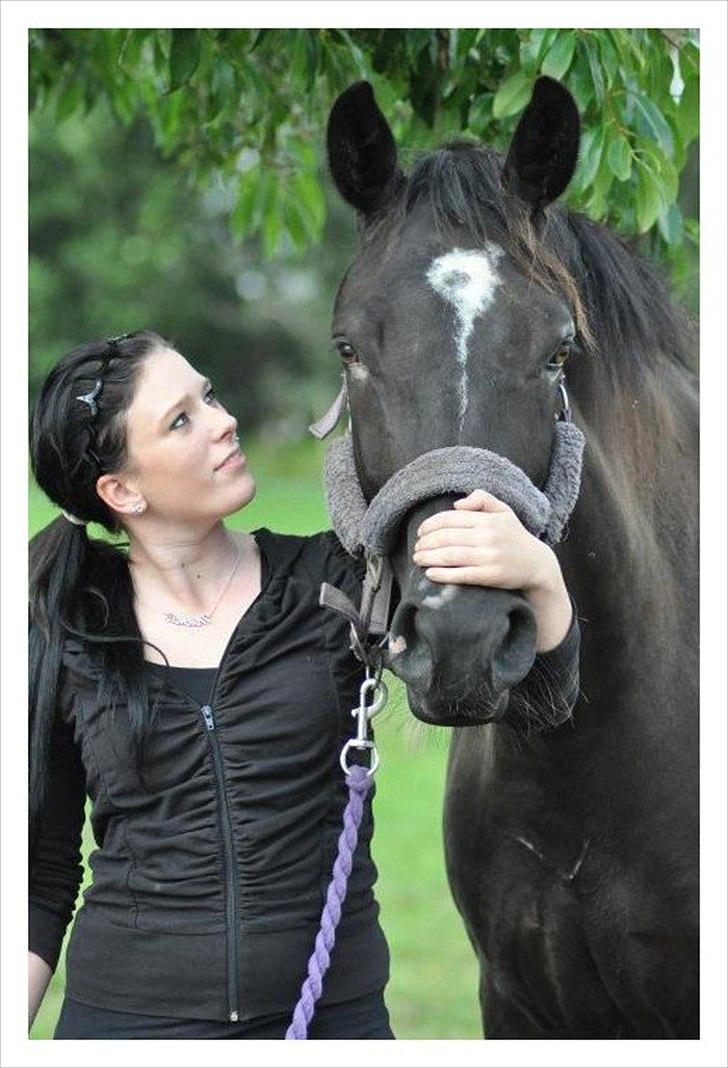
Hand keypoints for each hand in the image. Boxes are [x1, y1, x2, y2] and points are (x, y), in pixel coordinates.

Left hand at [412, 489, 572, 651]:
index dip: (430, 525)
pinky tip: (430, 573)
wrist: (537, 564)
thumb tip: (456, 505)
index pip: (450, 519)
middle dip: (426, 542)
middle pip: (446, 538)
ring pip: (450, 556)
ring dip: (428, 557)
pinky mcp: (490, 576)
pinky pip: (461, 575)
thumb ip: (482, 499)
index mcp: (487, 520)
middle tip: (416, 547)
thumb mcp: (503, 511)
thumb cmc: (515, 536)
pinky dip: (442, 574)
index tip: (420, 531)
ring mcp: (489, 557)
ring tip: (417, 558)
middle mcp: (487, 537)